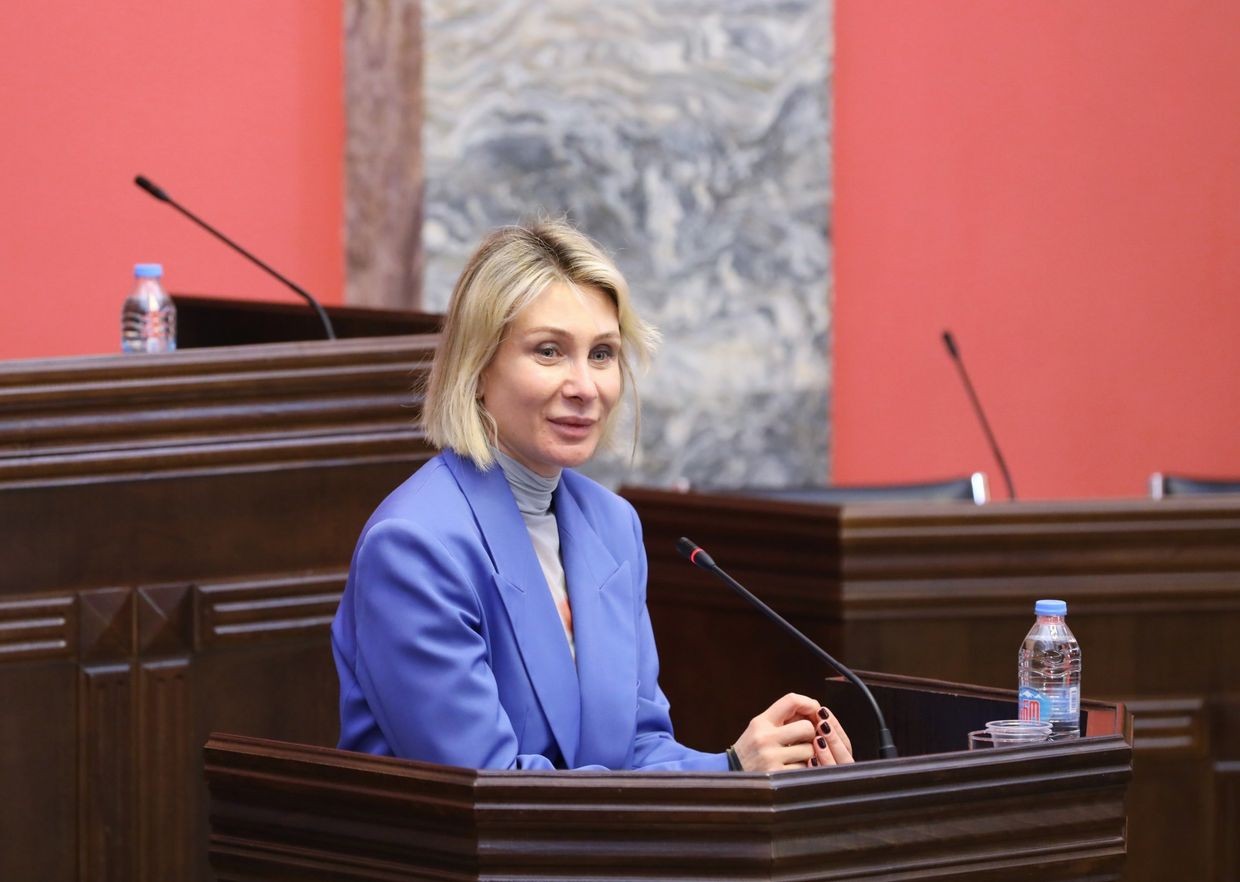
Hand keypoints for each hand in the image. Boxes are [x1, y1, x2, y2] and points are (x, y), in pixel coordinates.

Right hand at [732, 693, 851, 770]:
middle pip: (807, 727)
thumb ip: (782, 720)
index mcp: (761, 722)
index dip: (809, 704)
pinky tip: (789, 770)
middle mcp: (765, 737)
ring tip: (792, 758)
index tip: (816, 712)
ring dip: (807, 755)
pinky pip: (804, 769)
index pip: (791, 700)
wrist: (729, 776)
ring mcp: (770, 757)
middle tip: (802, 741)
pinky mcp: (777, 776)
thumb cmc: (750, 752)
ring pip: (809, 750)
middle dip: (810, 735)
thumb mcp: (759, 729)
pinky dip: (802, 770)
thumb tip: (816, 713)